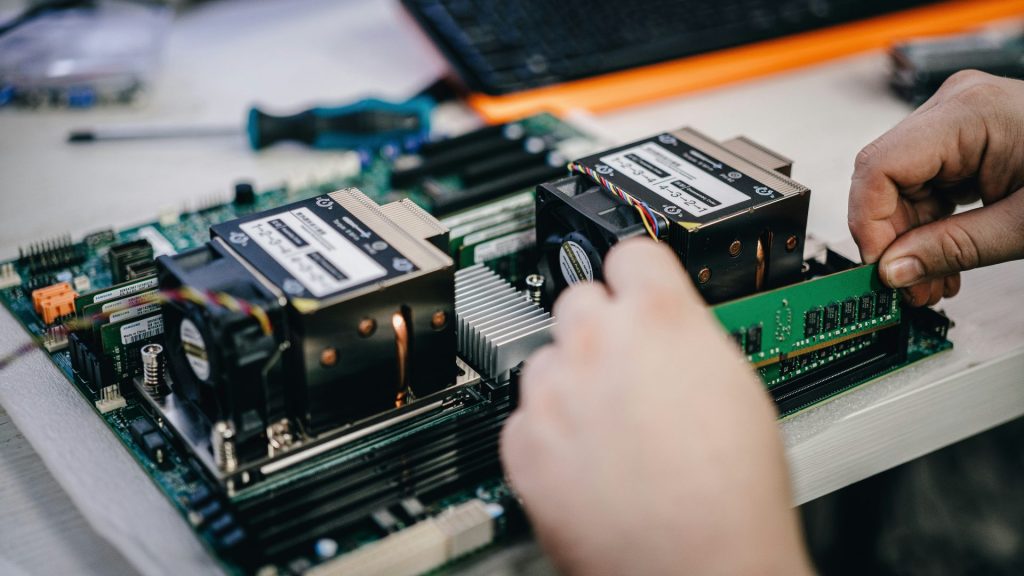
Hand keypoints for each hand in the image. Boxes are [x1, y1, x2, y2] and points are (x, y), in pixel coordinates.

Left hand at [500, 239, 812, 575]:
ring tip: (606, 427)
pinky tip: (584, 460)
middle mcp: (597, 342)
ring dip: (569, 382)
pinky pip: (525, 416)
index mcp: (660, 317)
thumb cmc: (732, 492)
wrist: (698, 565)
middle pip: (578, 299)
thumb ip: (688, 338)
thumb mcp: (737, 382)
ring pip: (546, 359)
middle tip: (621, 370)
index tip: (632, 285)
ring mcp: (553, 392)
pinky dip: (547, 433)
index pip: (631, 250)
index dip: (636, 273)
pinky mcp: (522, 442)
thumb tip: (671, 330)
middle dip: (599, 328)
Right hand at [848, 70, 1023, 305]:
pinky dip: (932, 226)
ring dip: (911, 240)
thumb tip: (894, 271)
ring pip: (903, 188)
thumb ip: (951, 250)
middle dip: (894, 240)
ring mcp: (960, 122)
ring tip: (933, 281)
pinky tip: (944, 258)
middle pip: (887, 180)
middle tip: (909, 287)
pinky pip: (928, 185)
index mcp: (969, 113)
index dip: (869, 224)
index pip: (879, 168)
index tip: (879, 268)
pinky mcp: (968, 140)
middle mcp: (956, 108)